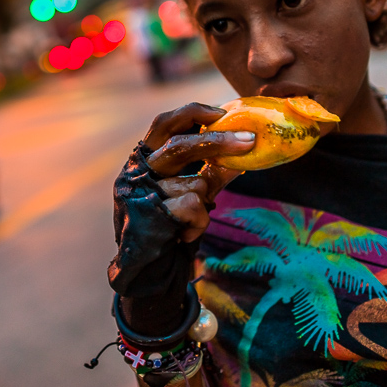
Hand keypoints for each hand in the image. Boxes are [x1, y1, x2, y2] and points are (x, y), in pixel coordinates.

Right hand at [108, 102, 253, 335]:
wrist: (148, 273)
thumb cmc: (170, 227)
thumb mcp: (192, 195)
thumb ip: (210, 173)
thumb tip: (244, 152)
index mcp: (145, 159)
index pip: (164, 123)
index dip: (192, 113)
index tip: (222, 112)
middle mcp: (136, 171)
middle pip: (180, 145)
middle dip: (218, 142)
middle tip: (249, 141)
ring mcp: (139, 193)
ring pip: (194, 184)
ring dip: (204, 203)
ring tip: (191, 221)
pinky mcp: (147, 215)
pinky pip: (192, 208)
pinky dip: (198, 222)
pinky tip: (183, 235)